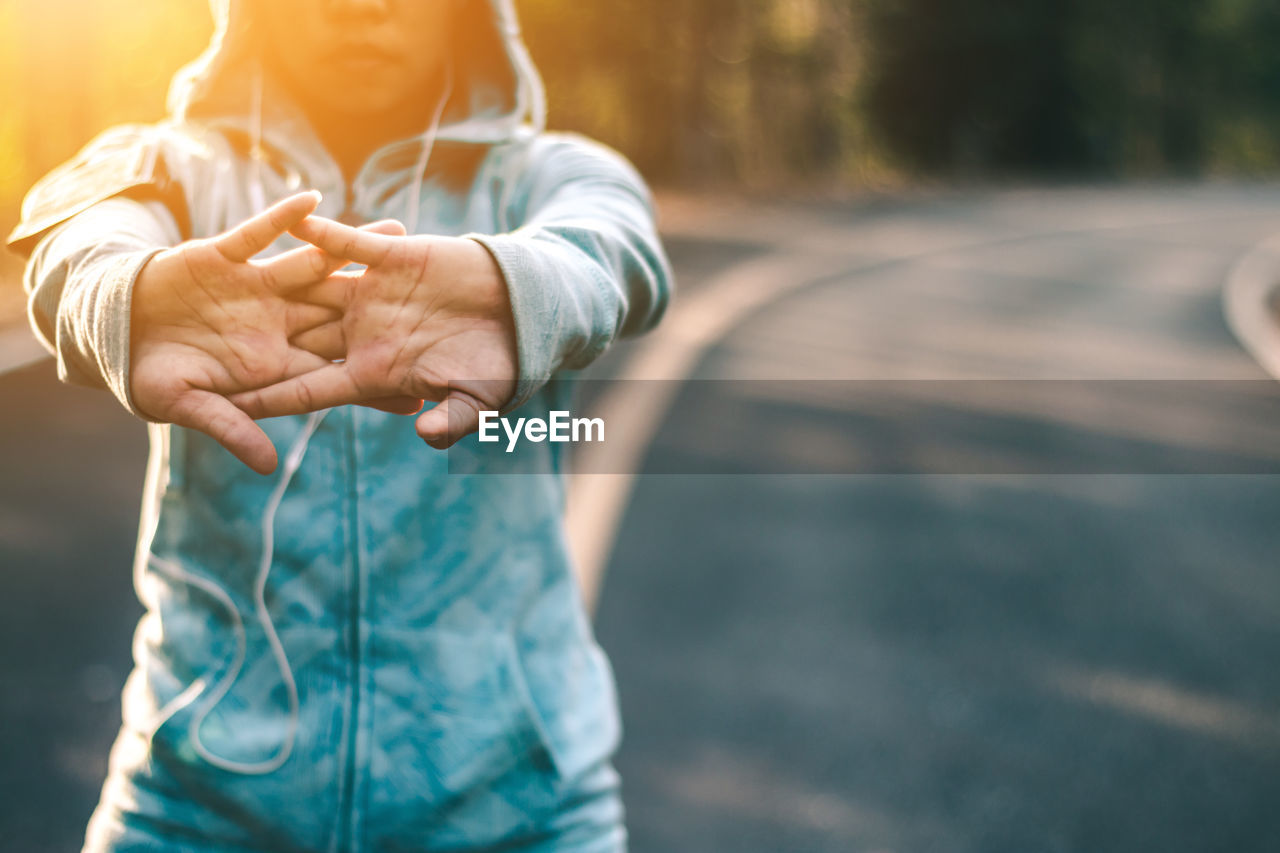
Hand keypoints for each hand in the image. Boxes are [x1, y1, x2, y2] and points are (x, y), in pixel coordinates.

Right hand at [129, 192, 417, 473]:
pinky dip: (281, 218)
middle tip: (434, 295)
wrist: (113, 331)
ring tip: (398, 233)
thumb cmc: (151, 377)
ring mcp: (253, 287)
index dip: (374, 378)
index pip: (334, 370)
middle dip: (384, 304)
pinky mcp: (223, 256)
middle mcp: (274, 322)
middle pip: (340, 312)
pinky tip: (314, 201)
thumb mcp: (187, 406)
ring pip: (312, 266)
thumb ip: (230, 427)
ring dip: (351, 250)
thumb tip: (267, 466)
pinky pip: (257, 234)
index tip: (421, 387)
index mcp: (273, 362)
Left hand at [230, 215, 518, 448]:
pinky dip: (322, 234)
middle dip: (253, 345)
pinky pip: (347, 245)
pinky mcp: (391, 258)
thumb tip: (426, 436)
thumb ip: (452, 420)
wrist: (522, 311)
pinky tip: (291, 222)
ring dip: (275, 285)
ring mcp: (372, 294)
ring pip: (312, 289)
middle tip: (201, 348)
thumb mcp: (477, 399)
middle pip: (296, 341)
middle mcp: (362, 333)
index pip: (309, 389)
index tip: (224, 408)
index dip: (268, 399)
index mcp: (373, 370)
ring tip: (224, 277)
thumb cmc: (500, 362)